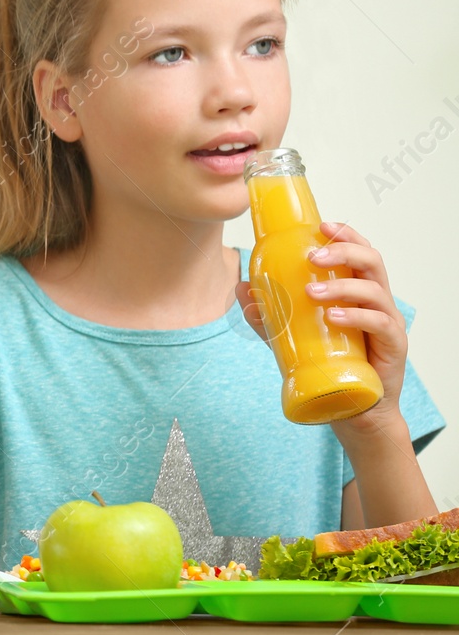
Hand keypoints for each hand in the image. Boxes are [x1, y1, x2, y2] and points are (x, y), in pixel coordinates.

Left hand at [235, 222, 408, 434]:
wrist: (352, 410)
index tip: (322, 224)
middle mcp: (377, 302)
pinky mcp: (393, 347)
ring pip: (375, 290)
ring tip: (311, 292)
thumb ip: (268, 314)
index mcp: (358, 291)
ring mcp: (388, 323)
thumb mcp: (291, 336)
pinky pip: (380, 324)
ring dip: (342, 285)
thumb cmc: (328, 364)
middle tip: (312, 257)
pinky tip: (333, 317)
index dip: (346, 233)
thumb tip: (241, 289)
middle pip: (371, 262)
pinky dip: (356, 317)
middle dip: (343, 251)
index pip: (360, 251)